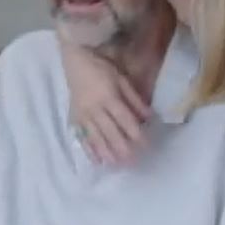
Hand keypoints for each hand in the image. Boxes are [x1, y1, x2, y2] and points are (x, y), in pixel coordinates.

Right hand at [60, 41, 151, 164]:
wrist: (76, 60)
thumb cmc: (102, 68)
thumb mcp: (122, 80)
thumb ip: (135, 100)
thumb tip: (149, 117)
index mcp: (109, 97)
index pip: (124, 120)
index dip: (135, 134)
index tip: (145, 145)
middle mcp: (95, 108)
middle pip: (110, 132)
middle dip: (122, 148)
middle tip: (132, 162)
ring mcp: (83, 114)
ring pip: (96, 137)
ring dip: (107, 152)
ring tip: (117, 165)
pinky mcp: (74, 117)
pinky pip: (81, 136)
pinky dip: (89, 150)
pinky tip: (97, 161)